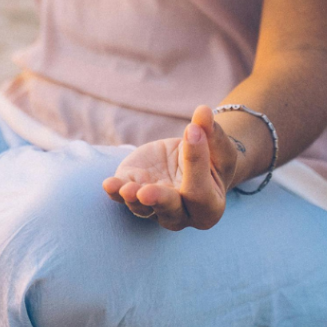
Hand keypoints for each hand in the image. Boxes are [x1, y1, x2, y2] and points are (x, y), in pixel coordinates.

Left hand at [101, 105, 239, 230]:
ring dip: (132, 198)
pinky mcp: (134, 191)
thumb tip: (204, 111)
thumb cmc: (213, 157)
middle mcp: (182, 215)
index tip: (192, 130)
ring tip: (125, 188)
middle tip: (146, 192)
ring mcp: (155, 207)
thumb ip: (210, 132)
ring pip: (142, 208)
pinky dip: (115, 191)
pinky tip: (109, 184)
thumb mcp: (217, 145)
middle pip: (170, 210)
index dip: (196, 161)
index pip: (199, 190)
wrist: (193, 161)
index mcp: (209, 207)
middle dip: (158, 200)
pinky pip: (122, 196)